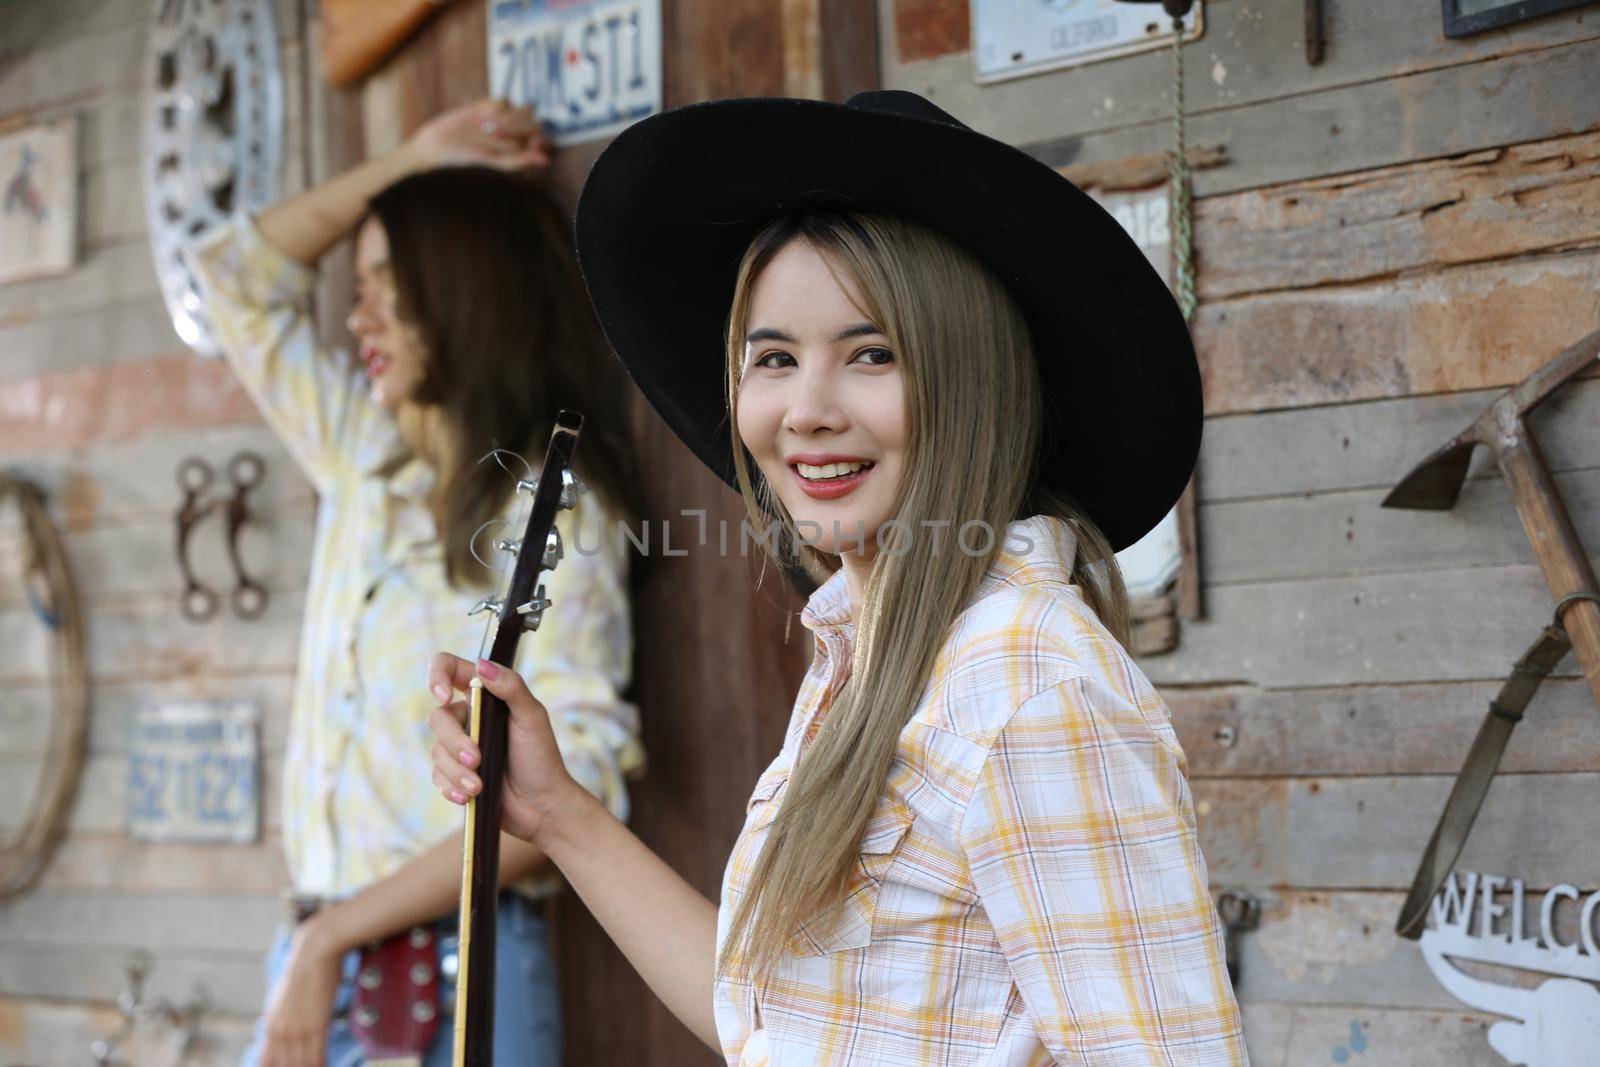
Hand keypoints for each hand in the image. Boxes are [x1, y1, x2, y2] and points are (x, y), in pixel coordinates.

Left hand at [258, 922, 341, 1066]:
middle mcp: (280, 1032)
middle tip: (305, 1066)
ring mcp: (297, 1030)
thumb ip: (282, 1017)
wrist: (314, 951)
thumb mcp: (284, 997)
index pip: (265, 1062)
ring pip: (300, 1066)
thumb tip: (284, 1030)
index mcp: (270, 1026)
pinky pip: (317, 1058)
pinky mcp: (317, 1026)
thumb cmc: (304, 970)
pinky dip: (321, 1065)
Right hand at [406, 98, 551, 172]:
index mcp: (520, 149)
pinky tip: (483, 118)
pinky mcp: (490, 105)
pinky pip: (505, 100)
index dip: (541, 139)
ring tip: (489, 130)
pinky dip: (498, 108)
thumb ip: (522, 161)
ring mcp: (504, 118)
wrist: (441, 142)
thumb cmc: (468, 156)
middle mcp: (515, 133)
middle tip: (498, 136)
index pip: (542, 140)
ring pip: (523, 110)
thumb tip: (547, 159)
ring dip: (510, 119)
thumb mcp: (496, 161)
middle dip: (522, 129)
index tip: (533, 142)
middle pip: (535, 123)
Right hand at [428, 653, 584, 846]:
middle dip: (454, 741)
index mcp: (486, 697)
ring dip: (456, 770)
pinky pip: (437, 776)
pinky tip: (468, 796)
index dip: (438, 676)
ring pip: (436, 750)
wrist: (542, 806)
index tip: (444, 696)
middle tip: (476, 760)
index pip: (450, 669)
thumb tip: (482, 666)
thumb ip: (512, 687)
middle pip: (438, 717)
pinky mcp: (454, 774)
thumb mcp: (532, 718)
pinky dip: (451, 787)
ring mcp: (459, 747)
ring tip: (479, 786)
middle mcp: (469, 718)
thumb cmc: (541, 758)